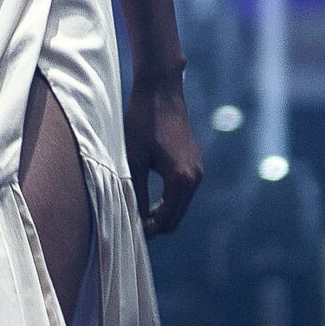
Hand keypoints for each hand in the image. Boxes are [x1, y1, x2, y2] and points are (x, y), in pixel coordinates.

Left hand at [124, 70, 201, 236]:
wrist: (160, 91)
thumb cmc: (142, 123)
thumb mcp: (132, 161)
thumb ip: (135, 193)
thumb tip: (133, 222)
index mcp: (181, 179)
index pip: (166, 221)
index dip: (146, 232)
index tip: (126, 233)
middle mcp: (195, 177)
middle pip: (176, 217)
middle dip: (154, 227)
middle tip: (130, 229)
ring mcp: (197, 169)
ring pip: (180, 205)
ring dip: (160, 214)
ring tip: (136, 215)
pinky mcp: (194, 162)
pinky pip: (182, 192)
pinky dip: (167, 201)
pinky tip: (146, 199)